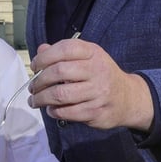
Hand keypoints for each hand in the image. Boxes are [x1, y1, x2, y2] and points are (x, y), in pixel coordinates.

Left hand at [29, 38, 153, 130]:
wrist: (128, 98)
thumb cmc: (101, 76)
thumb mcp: (87, 58)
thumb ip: (63, 54)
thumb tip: (40, 50)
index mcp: (93, 53)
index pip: (65, 49)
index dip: (44, 57)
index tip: (35, 66)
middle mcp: (97, 70)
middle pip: (59, 72)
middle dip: (39, 81)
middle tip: (32, 87)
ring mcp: (98, 92)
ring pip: (60, 95)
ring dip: (42, 99)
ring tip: (35, 100)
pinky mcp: (96, 111)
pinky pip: (67, 112)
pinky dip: (54, 111)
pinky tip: (51, 109)